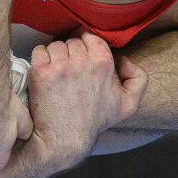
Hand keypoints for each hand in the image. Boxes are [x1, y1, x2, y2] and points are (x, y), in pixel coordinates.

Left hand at [24, 34, 147, 167]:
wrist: (64, 140)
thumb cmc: (94, 122)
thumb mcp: (128, 105)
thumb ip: (138, 79)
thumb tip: (124, 60)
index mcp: (103, 62)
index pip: (91, 37)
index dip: (85, 45)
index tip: (81, 56)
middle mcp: (82, 61)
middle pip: (72, 40)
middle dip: (70, 52)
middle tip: (70, 70)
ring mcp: (60, 66)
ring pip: (55, 45)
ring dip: (55, 55)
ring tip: (58, 74)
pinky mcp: (41, 72)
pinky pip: (39, 51)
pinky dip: (40, 59)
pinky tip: (45, 74)